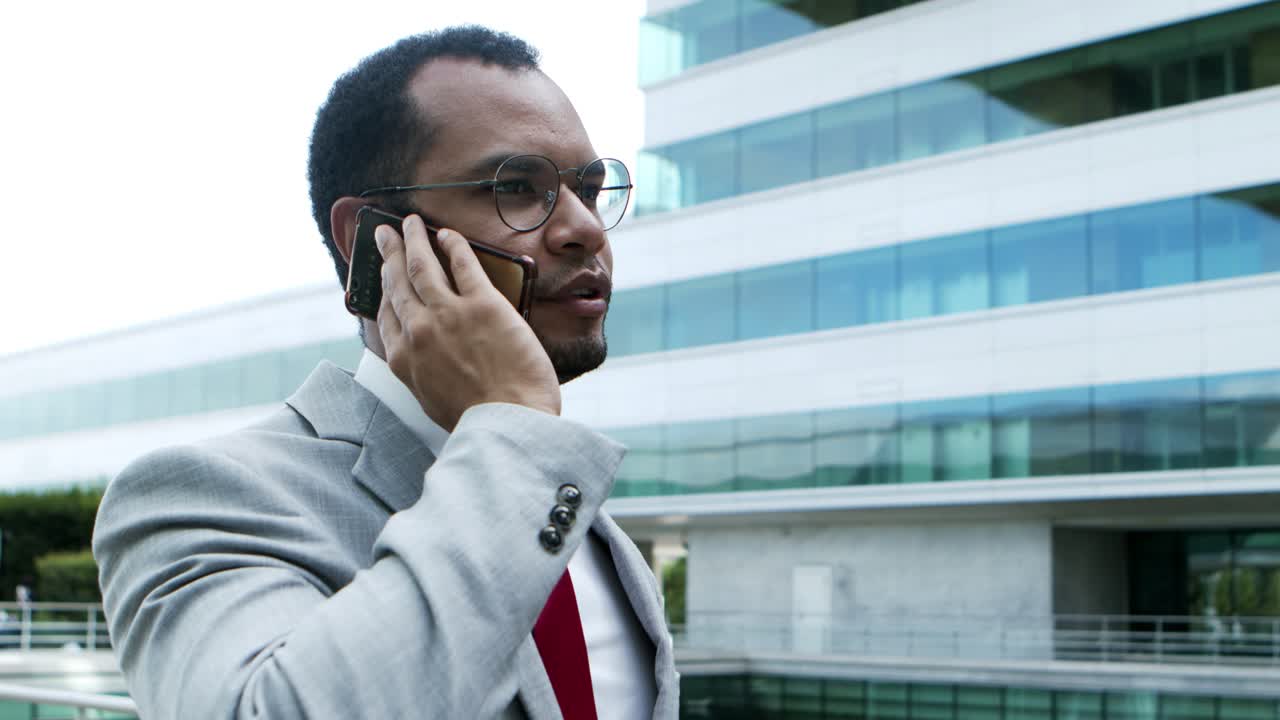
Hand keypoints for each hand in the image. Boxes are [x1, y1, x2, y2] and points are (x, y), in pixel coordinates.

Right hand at [375, 215, 560, 430]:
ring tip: (409, 222)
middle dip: (389, 254)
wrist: (508, 423)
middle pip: (397, 282)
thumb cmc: (478, 420)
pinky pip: (463, 263)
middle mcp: (418, 331)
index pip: (386, 314)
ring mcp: (448, 314)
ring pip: (421, 265)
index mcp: (405, 359)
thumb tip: (428, 358)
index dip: (382, 289)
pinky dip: (452, 244)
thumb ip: (423, 373)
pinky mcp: (482, 304)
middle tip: (384, 234)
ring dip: (413, 239)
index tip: (382, 275)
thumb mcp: (432, 401)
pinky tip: (447, 234)